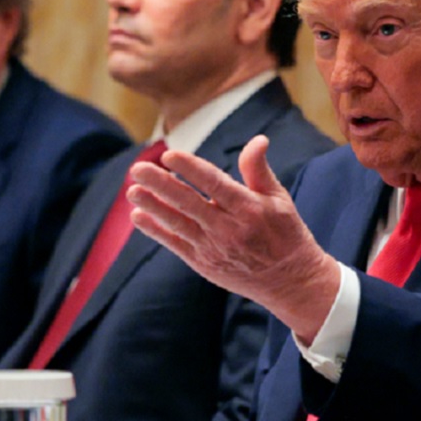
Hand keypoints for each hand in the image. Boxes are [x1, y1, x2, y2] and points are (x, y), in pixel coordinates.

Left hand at [128, 135, 340, 342]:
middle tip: (137, 169)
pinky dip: (156, 230)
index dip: (191, 169)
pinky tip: (138, 215)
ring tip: (132, 190)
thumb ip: (259, 170)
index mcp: (249, 209)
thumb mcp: (279, 199)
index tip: (169, 155)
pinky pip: (175, 244)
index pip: (215, 184)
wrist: (289, 282)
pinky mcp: (203, 263)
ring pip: (178, 223)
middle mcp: (229, 229)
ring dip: (153, 206)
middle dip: (161, 185)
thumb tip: (258, 139)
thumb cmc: (285, 233)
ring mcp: (214, 248)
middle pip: (189, 203)